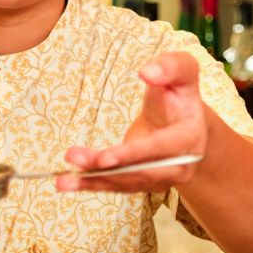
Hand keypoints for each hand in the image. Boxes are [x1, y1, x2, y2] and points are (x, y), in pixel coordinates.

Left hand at [57, 51, 207, 193]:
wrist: (182, 122)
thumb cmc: (178, 94)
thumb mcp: (183, 72)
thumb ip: (171, 65)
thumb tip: (147, 72)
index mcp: (191, 138)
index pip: (160, 149)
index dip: (132, 154)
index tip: (105, 158)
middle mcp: (179, 166)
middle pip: (138, 171)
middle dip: (105, 169)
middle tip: (74, 159)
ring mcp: (161, 178)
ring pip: (124, 182)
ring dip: (92, 180)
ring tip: (62, 179)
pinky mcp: (143, 183)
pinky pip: (116, 186)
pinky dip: (91, 185)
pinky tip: (68, 183)